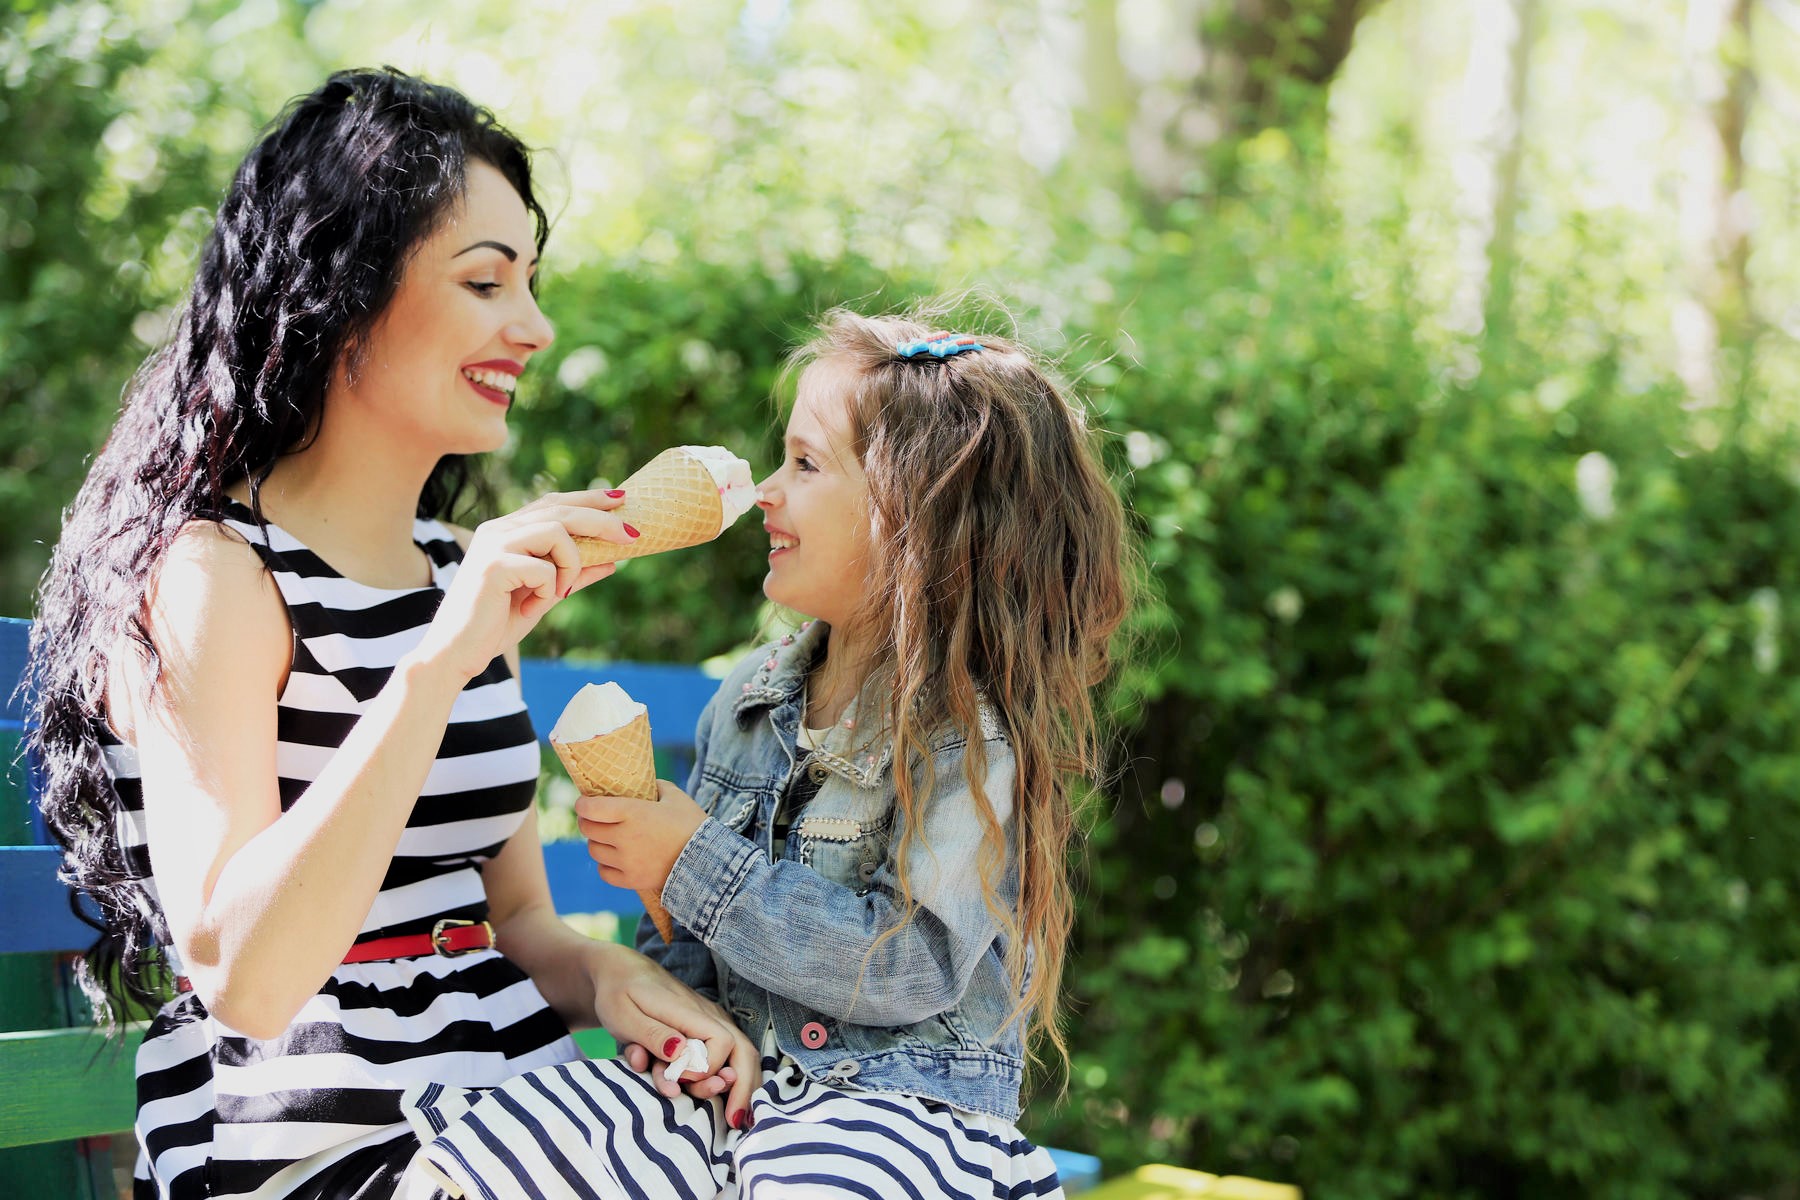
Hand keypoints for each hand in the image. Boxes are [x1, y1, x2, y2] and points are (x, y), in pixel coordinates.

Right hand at [413, 489, 634, 680]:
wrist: (457, 654)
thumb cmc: (495, 625)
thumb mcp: (545, 597)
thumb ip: (573, 576)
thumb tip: (613, 561)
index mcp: (505, 532)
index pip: (552, 503)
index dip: (587, 498)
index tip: (621, 499)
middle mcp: (497, 530)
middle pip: (560, 510)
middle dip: (601, 520)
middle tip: (631, 536)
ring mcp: (493, 545)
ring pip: (556, 532)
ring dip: (572, 564)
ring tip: (561, 592)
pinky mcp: (493, 566)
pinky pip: (543, 568)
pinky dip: (549, 590)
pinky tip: (531, 608)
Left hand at [577, 781, 707, 894]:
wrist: (707, 861)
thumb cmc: (692, 824)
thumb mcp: (676, 797)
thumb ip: (656, 786)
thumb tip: (644, 783)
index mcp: (632, 812)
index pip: (590, 808)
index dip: (583, 804)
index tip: (584, 803)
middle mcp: (624, 837)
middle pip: (588, 829)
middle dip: (587, 821)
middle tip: (593, 819)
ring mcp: (626, 861)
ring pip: (594, 850)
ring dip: (597, 842)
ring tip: (606, 838)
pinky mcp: (631, 880)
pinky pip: (604, 872)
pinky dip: (605, 865)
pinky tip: (615, 859)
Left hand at [594, 948, 759, 1125]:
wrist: (622, 973)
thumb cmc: (619, 994)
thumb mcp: (624, 1015)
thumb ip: (653, 1035)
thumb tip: (683, 1054)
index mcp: (688, 1011)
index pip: (721, 1042)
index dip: (705, 1068)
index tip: (679, 1079)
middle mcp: (708, 1015)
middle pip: (743, 1050)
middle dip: (742, 1087)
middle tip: (734, 1121)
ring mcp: (711, 1022)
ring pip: (740, 1055)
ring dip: (738, 1087)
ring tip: (733, 1117)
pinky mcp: (707, 1030)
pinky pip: (728, 1056)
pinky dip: (729, 1080)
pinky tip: (726, 1100)